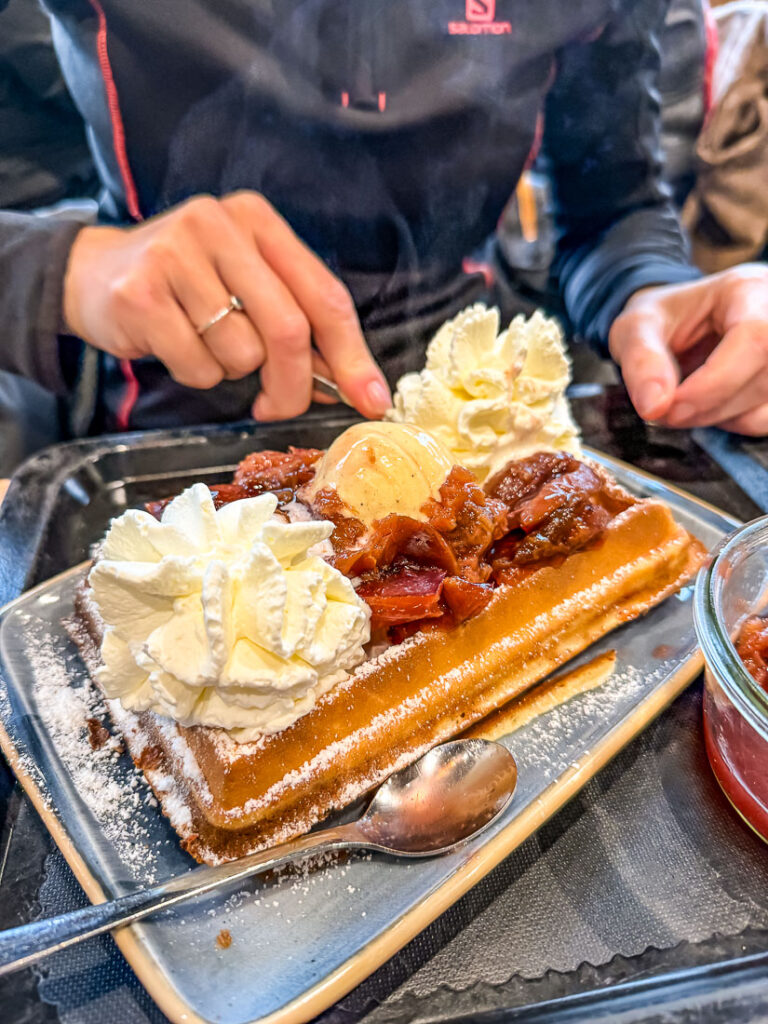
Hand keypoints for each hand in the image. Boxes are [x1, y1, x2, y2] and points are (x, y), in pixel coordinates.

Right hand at [62, 192, 391, 420]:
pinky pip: (198, 365)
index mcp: (259, 221)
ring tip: (203, 342)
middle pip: (289, 329)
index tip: (371, 399)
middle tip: (279, 407)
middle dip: (293, 386)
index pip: (325, 295)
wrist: (94, 274)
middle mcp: (220, 225)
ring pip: (242, 353)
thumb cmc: (186, 287)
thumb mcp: (246, 285)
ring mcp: (176, 254)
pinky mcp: (142, 292)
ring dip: (231, 371)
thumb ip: (299, 323)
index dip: (353, 355)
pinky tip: (174, 344)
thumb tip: (355, 386)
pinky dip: (196, 373)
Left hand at [608, 264, 767, 433]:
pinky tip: (710, 407)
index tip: (671, 408)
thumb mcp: (635, 328)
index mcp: (744, 289)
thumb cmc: (659, 320)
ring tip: (683, 405)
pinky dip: (736, 423)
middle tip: (668, 411)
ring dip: (719, 417)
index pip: (754, 337)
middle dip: (710, 405)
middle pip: (764, 374)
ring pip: (767, 402)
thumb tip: (655, 405)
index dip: (715, 383)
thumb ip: (642, 361)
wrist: (675, 325)